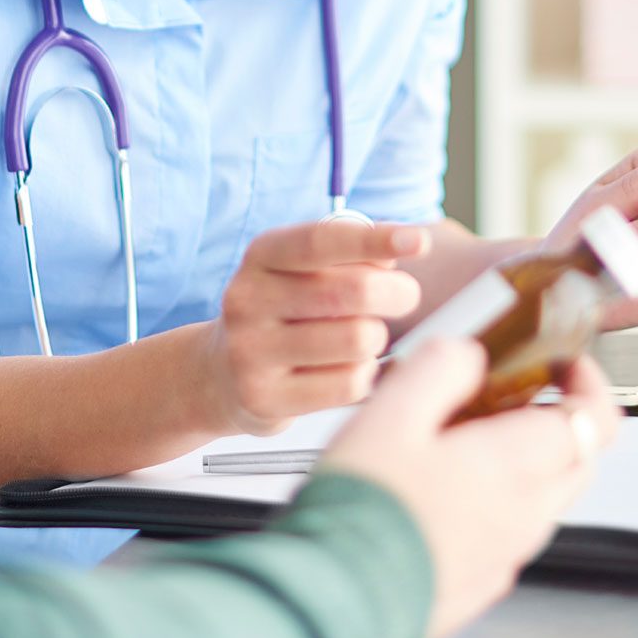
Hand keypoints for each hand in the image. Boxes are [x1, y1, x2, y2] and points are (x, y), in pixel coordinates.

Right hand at [197, 219, 427, 435]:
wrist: (220, 374)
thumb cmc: (283, 313)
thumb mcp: (302, 272)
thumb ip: (348, 257)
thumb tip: (395, 256)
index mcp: (261, 256)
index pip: (322, 240)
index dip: (374, 239)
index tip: (418, 241)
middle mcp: (249, 300)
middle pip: (354, 292)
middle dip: (397, 293)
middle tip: (404, 297)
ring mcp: (251, 352)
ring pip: (358, 340)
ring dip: (377, 338)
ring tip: (363, 338)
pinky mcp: (264, 399)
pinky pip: (350, 384)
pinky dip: (366, 375)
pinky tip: (350, 369)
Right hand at [319, 339, 619, 637]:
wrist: (335, 599)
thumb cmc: (362, 510)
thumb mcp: (392, 412)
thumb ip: (439, 370)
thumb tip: (467, 356)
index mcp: (517, 465)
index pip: (594, 419)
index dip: (589, 383)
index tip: (566, 365)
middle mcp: (525, 515)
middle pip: (577, 460)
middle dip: (560, 421)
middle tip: (513, 396)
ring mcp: (505, 556)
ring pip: (544, 499)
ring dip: (525, 464)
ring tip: (463, 443)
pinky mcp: (479, 584)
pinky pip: (508, 536)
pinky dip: (497, 506)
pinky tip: (443, 495)